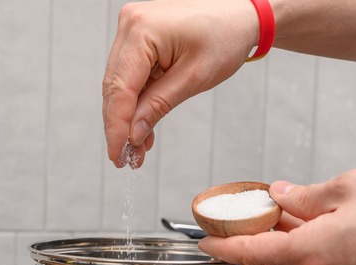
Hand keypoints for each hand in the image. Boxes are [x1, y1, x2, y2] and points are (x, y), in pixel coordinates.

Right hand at [102, 0, 258, 167]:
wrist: (241, 14)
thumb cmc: (225, 36)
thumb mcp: (193, 78)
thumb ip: (158, 106)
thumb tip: (133, 135)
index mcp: (142, 30)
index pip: (119, 88)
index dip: (116, 127)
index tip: (118, 156)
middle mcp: (130, 25)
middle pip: (114, 87)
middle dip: (120, 126)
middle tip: (125, 159)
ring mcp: (132, 30)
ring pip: (119, 85)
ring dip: (128, 118)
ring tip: (138, 149)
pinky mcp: (139, 38)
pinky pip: (131, 76)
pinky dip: (137, 103)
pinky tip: (143, 128)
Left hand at [198, 167, 355, 264]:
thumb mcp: (346, 187)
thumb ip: (305, 196)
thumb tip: (281, 196)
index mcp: (315, 252)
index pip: (254, 253)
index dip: (224, 247)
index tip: (204, 241)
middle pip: (275, 257)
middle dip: (257, 235)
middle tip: (246, 212)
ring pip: (298, 261)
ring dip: (285, 239)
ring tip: (280, 210)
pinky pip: (320, 264)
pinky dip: (308, 245)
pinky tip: (310, 223)